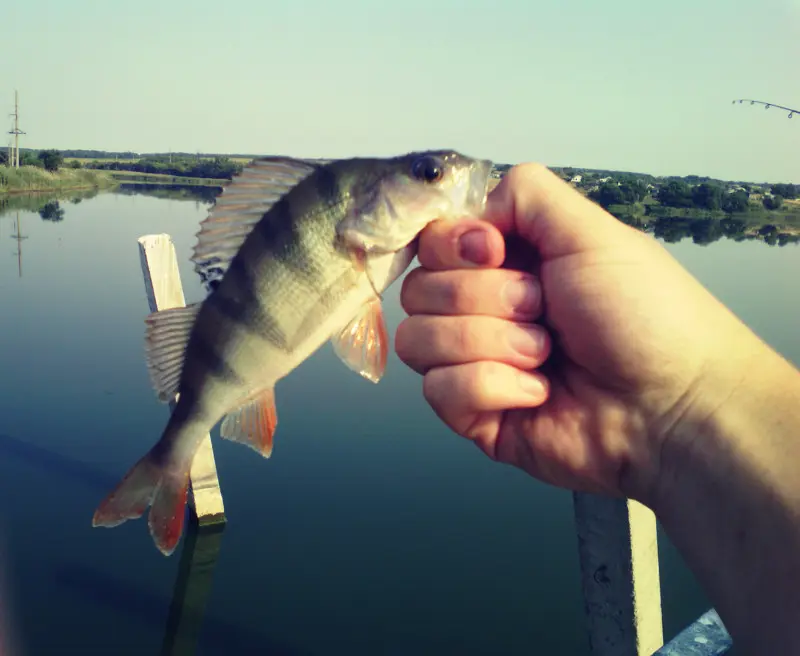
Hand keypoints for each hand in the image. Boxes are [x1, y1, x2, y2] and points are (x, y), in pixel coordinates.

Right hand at [396, 164, 763, 504]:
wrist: (673, 405)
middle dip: (486, 297)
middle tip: (543, 309)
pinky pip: (437, 391)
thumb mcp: (591, 231)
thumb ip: (525, 194)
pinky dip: (491, 387)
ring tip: (545, 354)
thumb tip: (469, 216)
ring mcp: (474, 362)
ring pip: (417, 339)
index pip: (431, 241)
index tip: (496, 252)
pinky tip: (538, 392)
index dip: (453, 246)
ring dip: (489, 342)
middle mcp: (483, 308)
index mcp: (507, 261)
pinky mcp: (474, 414)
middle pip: (418, 289)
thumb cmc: (645, 315)